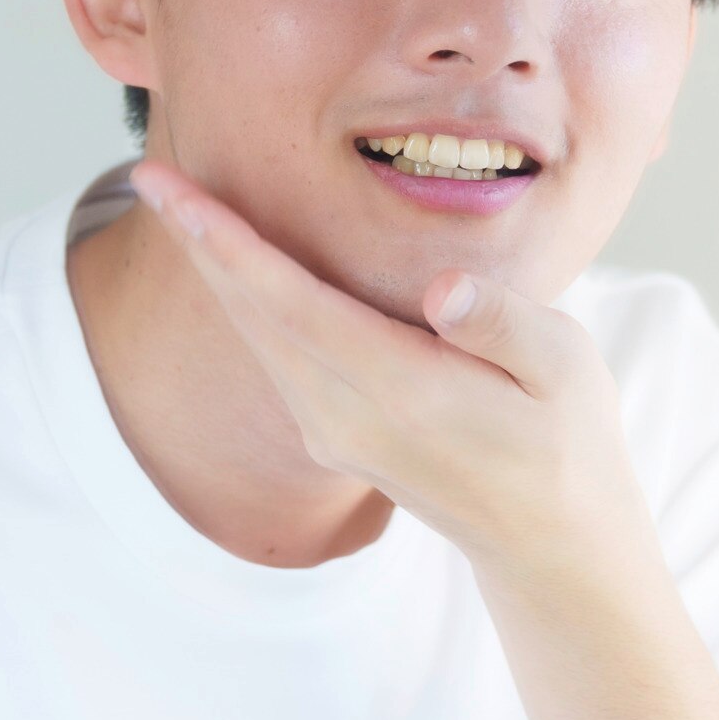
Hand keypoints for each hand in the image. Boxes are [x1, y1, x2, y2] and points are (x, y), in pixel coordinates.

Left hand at [128, 161, 663, 613]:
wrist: (549, 544)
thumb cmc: (568, 441)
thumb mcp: (567, 369)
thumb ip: (505, 323)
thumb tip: (442, 289)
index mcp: (403, 392)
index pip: (292, 304)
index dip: (228, 243)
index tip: (174, 192)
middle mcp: (348, 418)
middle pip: (253, 316)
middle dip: (199, 242)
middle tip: (150, 175)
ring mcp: (335, 433)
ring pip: (257, 338)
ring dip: (217, 272)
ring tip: (183, 210)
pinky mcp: (336, 437)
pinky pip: (276, 357)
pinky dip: (247, 305)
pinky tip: (237, 272)